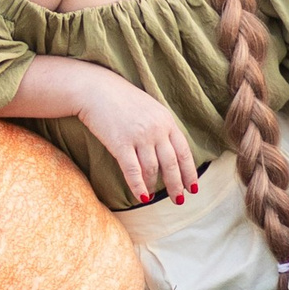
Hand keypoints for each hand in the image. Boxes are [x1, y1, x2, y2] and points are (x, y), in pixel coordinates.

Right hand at [71, 71, 202, 206]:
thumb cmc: (122, 99)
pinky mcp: (120, 144)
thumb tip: (170, 152)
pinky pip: (132, 171)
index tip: (192, 188)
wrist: (96, 89)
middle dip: (176, 185)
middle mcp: (156, 129)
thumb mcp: (150, 109)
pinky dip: (138, 186)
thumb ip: (162, 127)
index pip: (184, 152)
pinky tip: (142, 196)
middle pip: (171, 165)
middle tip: (178, 199)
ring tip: (153, 194)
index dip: (189, 172)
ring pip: (152, 170)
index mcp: (166, 120)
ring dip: (153, 185)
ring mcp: (139, 137)